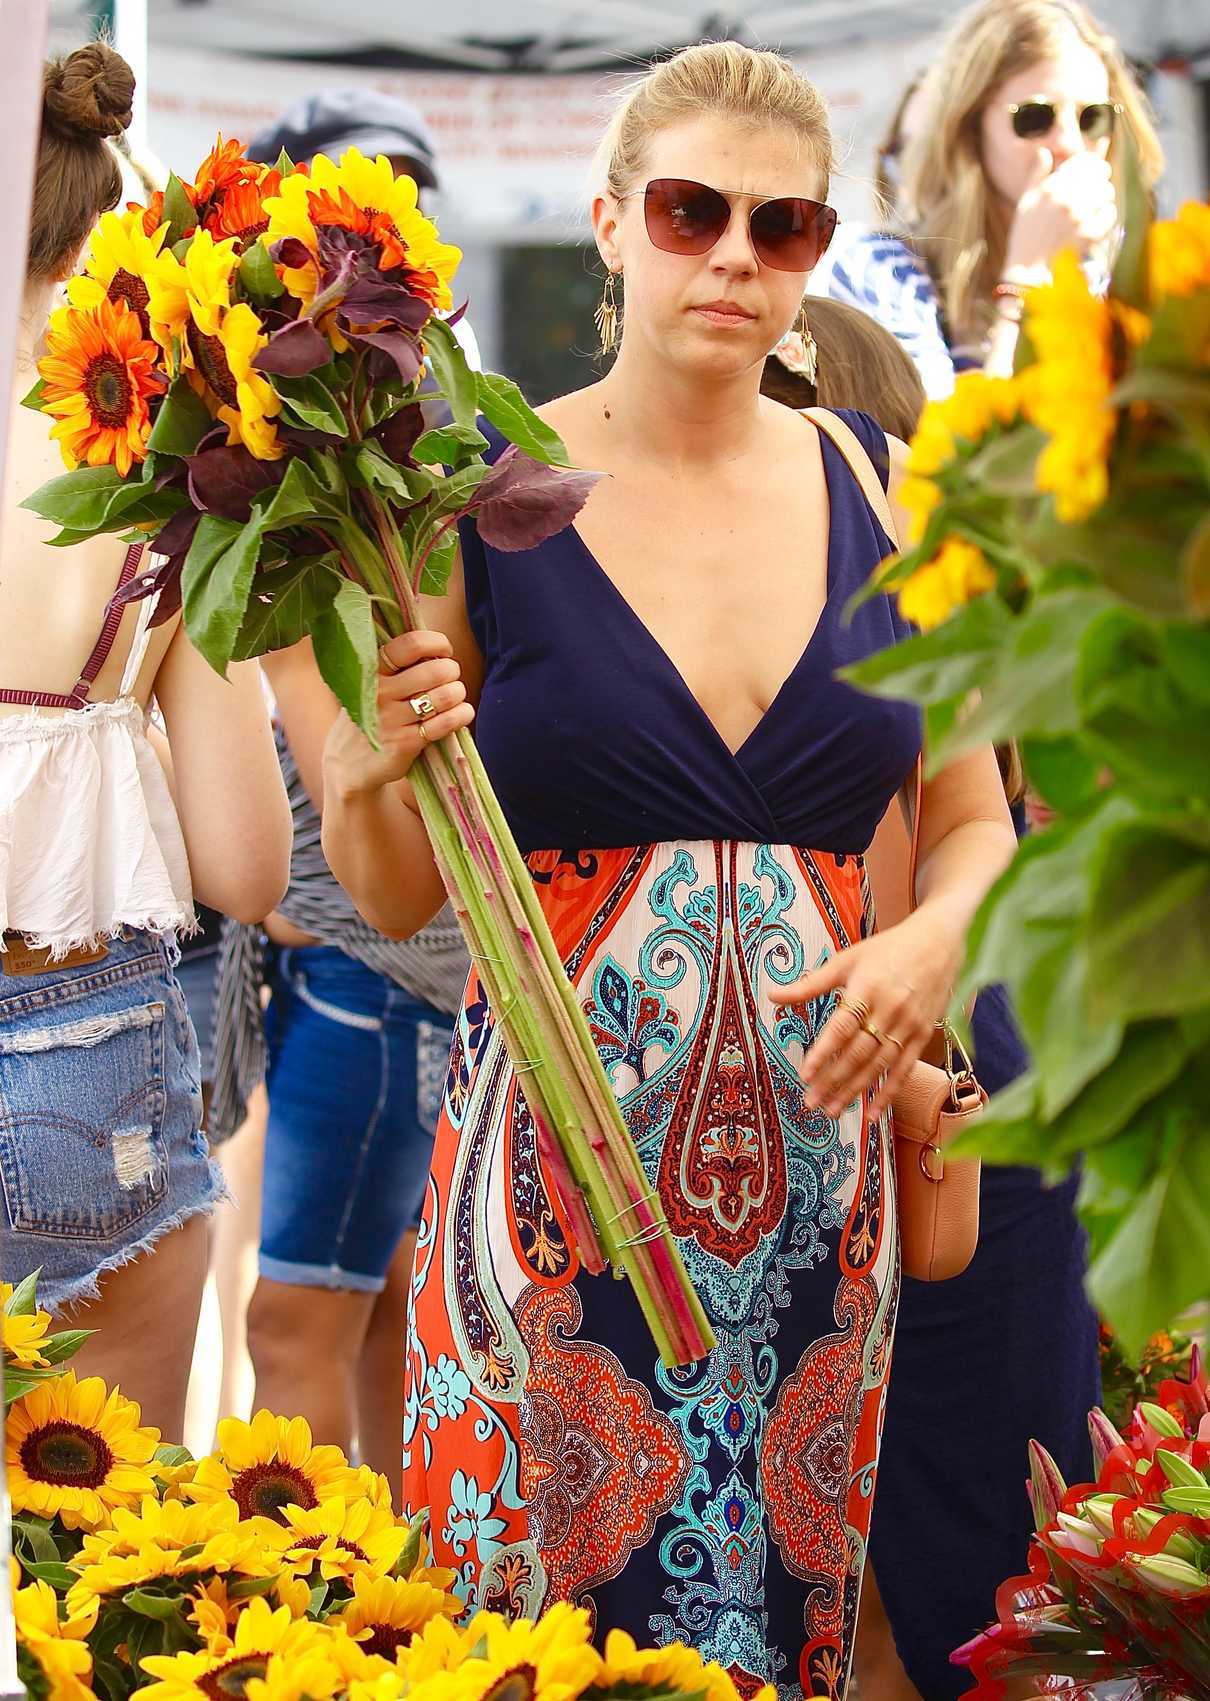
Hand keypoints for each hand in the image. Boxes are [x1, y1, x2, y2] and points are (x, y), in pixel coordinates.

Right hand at [322, 629, 473, 800]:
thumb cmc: (368, 719)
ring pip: (445, 696)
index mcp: (370, 671)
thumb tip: (437, 650)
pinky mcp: (405, 743)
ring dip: (459, 693)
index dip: (437, 643)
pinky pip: (446, 722)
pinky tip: (462, 713)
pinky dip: (462, 715)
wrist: (347, 767)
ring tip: (456, 697)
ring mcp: (391, 719)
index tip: (445, 651)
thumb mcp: (367, 687)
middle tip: (450, 679)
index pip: (411, 644)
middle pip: (436, 670)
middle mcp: (379, 692)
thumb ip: (395, 667)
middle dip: (452, 672)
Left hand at [770, 906, 963, 1120]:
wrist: (939, 942)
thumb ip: (811, 984)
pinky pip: (904, 1070)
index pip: (841, 1027)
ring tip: (833, 1111)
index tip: (805, 1074)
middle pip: (858, 1053)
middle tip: (811, 1102)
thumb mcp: (847, 959)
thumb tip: (772, 995)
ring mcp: (908, 1025)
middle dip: (833, 1080)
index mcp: (867, 989)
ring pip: (879, 1066)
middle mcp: (889, 1010)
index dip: (823, 1053)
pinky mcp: (922, 1035)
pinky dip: (888, 1094)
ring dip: (855, 1091)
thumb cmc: (888, 949)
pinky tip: (872, 1114)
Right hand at [1004, 149, 1116, 276]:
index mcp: (1052, 188)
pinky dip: (1107, 213)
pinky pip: (1109, 214)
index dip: (1093, 162)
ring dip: (1104, 196)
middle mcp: (1067, 199)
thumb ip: (1036, 174)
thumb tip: (1045, 152)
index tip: (1094, 168)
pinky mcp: (1090, 234)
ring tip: (1096, 203)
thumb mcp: (1025, 201)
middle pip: (1100, 175)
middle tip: (1098, 185)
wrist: (1028, 270)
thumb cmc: (1025, 234)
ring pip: (1106, 193)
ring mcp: (1081, 217)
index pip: (1085, 162)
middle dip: (1101, 178)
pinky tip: (1099, 218)